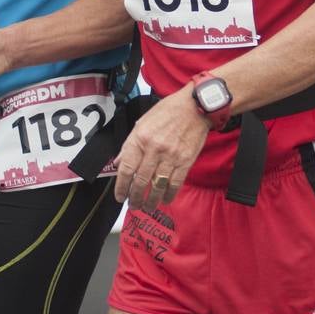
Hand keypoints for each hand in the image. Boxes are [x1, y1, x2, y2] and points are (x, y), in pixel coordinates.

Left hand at [112, 88, 209, 211]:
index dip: (121, 186)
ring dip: (151, 200)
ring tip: (147, 207)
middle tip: (133, 205)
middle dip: (135, 197)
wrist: (196, 106)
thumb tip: (118, 162)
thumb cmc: (169, 111)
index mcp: (141, 138)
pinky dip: (169, 195)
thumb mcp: (143, 122)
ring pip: (157, 186)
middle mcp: (154, 149)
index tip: (120, 196)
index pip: (126, 169)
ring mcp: (171, 156)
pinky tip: (165, 200)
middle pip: (141, 181)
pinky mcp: (185, 161)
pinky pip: (175, 183)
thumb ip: (130, 144)